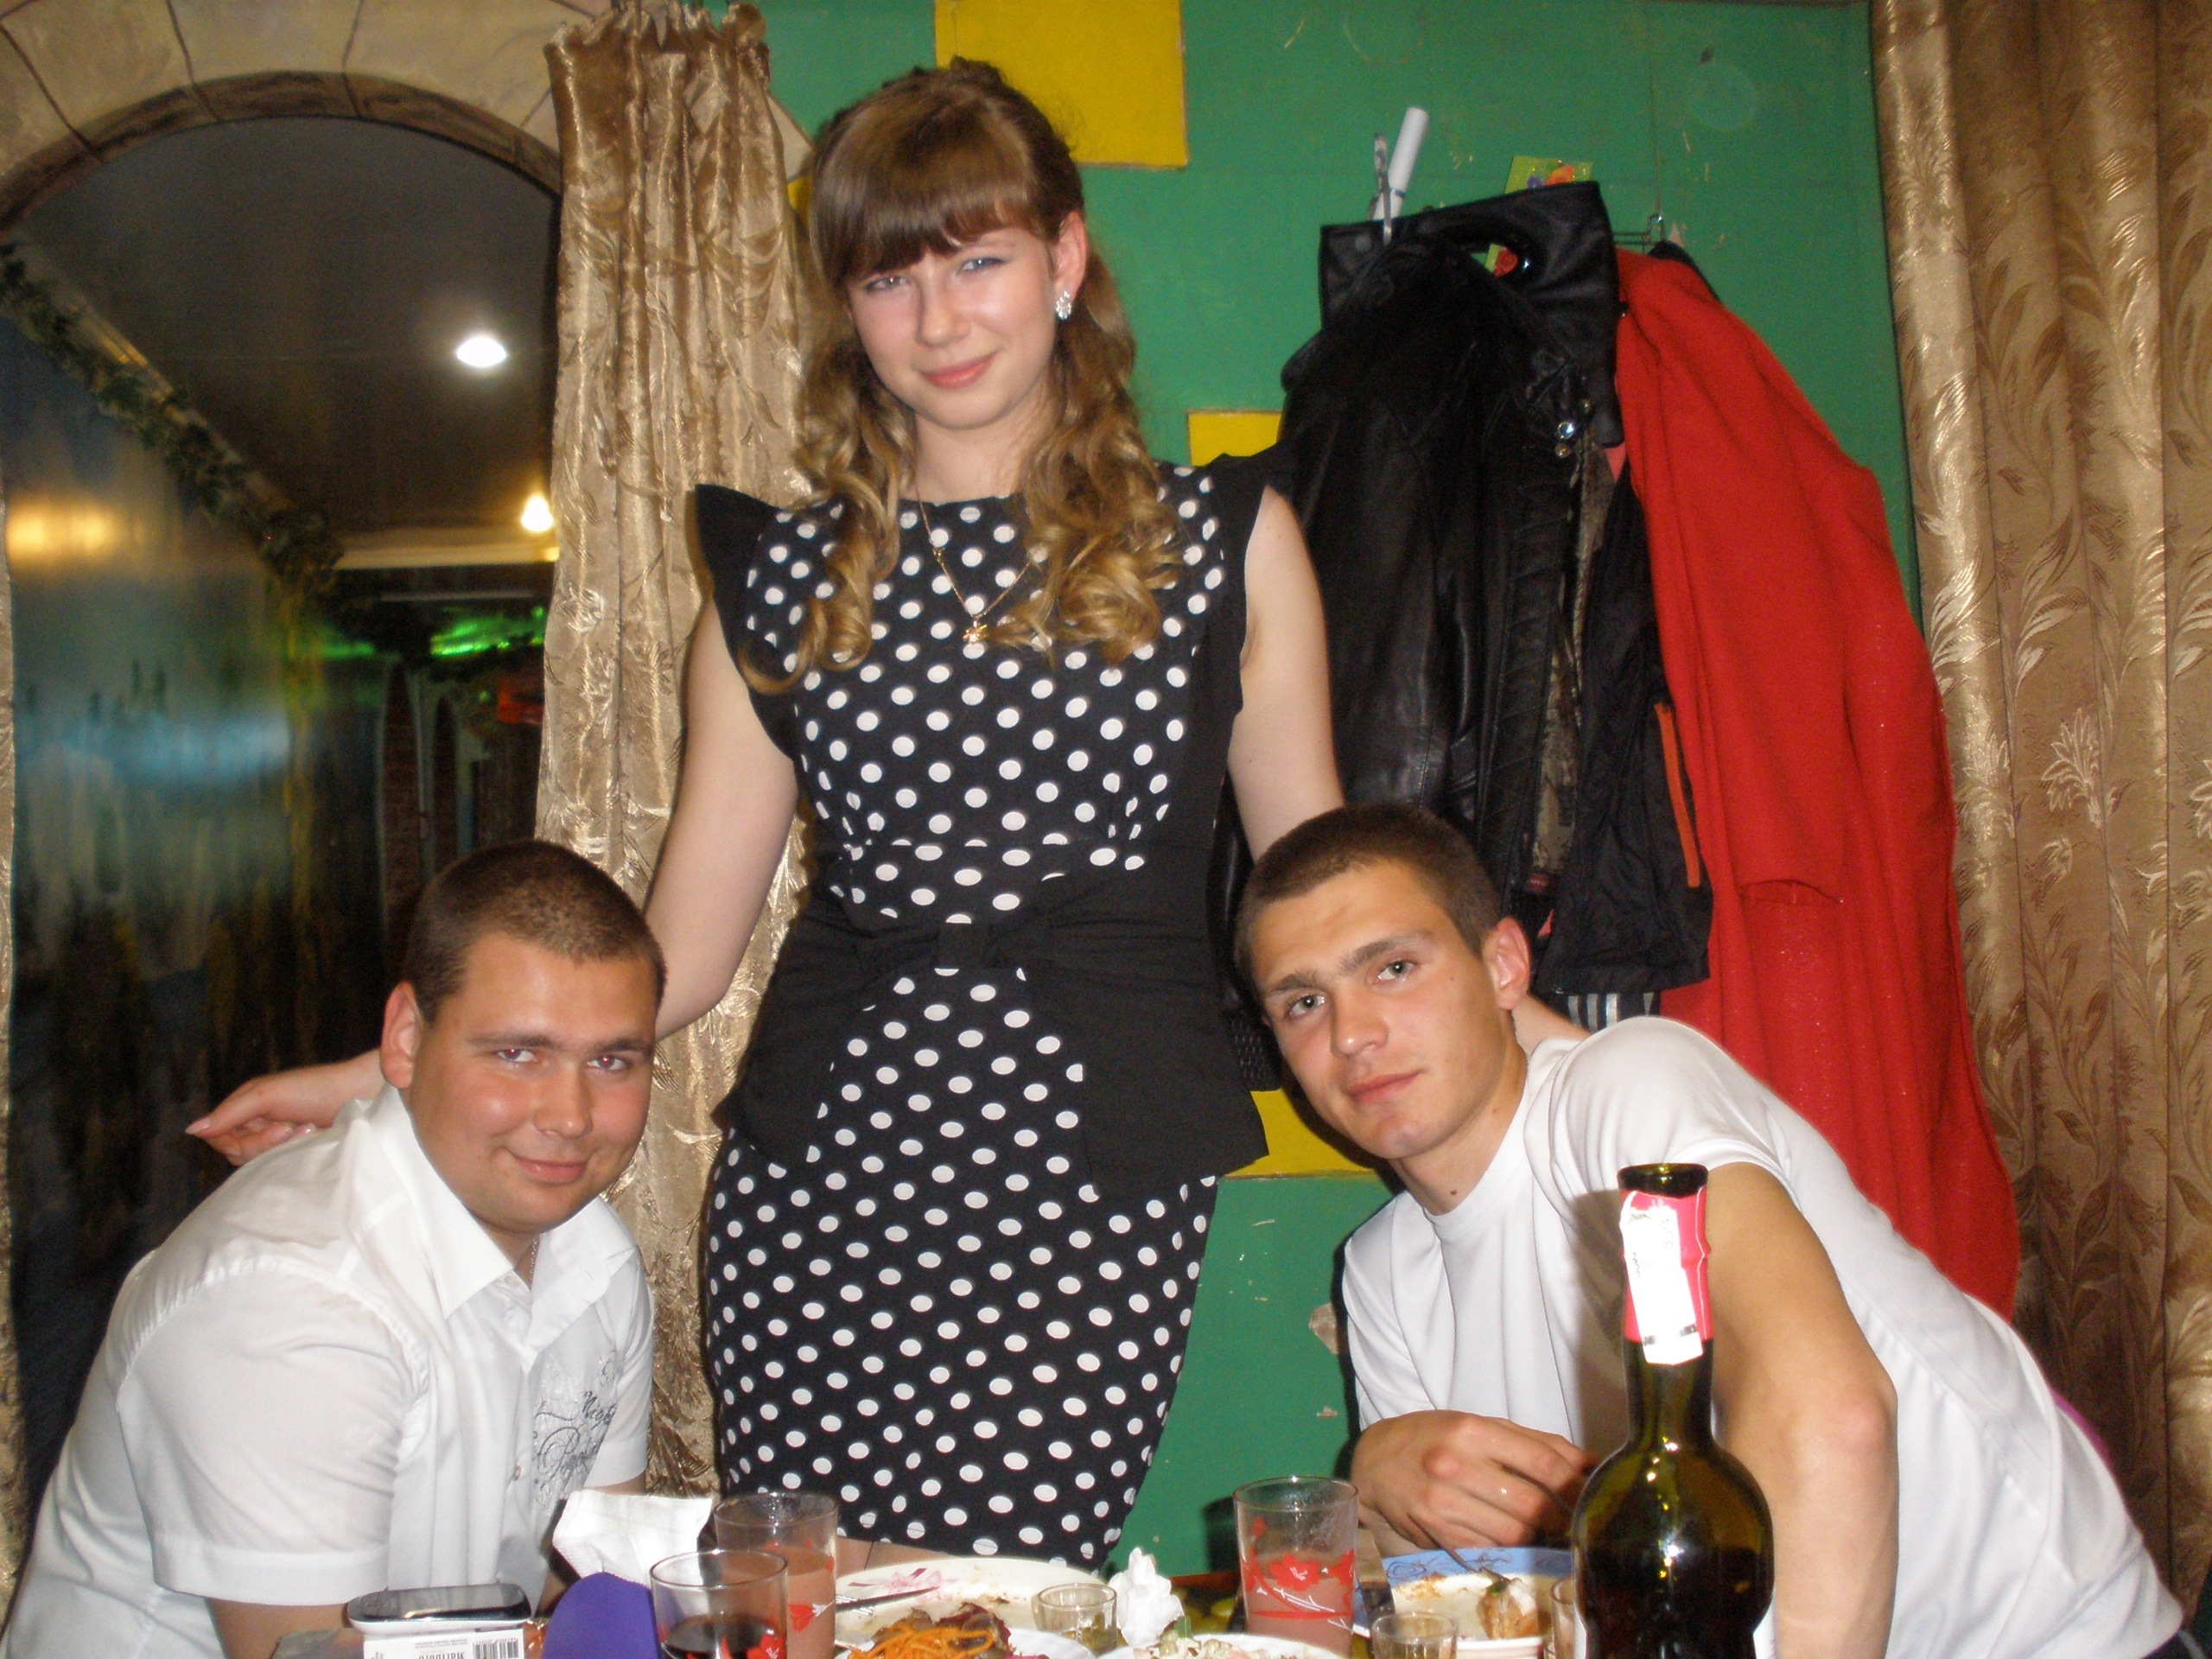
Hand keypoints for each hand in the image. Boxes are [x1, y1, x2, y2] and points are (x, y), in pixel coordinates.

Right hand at [187, 1049, 383, 1165]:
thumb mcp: (267, 1094)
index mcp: (246, 1107)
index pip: (218, 1136)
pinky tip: (311, 1138)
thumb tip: (191, 1130)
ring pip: (256, 1161)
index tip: (268, 1128)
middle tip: (291, 1127)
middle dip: (262, 1143)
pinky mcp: (295, 1153)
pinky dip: (292, 1153)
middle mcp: (257, 1125)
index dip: (235, 1139)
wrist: (360, 1095)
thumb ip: (230, 1112)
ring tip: (306, 1129)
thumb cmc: (314, 1088)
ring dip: (280, 1147)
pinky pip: (277, 1167)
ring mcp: (276, 1141)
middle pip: (236, 1152)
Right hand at [1351, 1410, 1592, 1549]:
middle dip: (1562, 1517)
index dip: (1575, 1483)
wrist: (1374, 1463)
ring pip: (1514, 1533)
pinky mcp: (1437, 1535)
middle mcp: (1455, 1466)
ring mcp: (1444, 1504)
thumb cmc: (1433, 1438)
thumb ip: (1532, 1443)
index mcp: (1471, 1431)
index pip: (1541, 1461)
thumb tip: (1588, 1464)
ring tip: (1546, 1529)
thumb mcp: (1478, 1425)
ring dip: (1538, 1536)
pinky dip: (1509, 1546)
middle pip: (1532, 1504)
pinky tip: (1512, 1537)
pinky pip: (1490, 1549)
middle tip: (1576, 1520)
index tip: (1593, 1494)